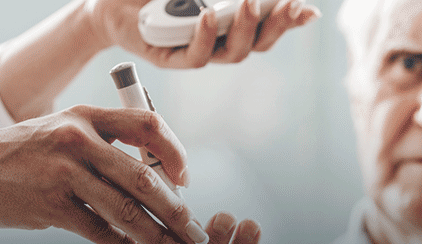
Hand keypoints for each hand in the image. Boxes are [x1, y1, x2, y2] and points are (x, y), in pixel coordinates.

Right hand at [0, 104, 206, 243]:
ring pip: (128, 211)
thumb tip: (153, 180)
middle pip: (146, 176)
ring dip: (161, 237)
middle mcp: (78, 139)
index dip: (176, 153)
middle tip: (197, 233)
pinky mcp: (50, 206)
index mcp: (85, 115)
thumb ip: (102, 147)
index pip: (148, 125)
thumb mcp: (59, 131)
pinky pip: (101, 231)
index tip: (187, 180)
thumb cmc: (15, 154)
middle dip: (179, 211)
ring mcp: (63, 173)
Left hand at [87, 0, 321, 67]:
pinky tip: (208, 16)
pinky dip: (204, 37)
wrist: (112, 1)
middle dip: (277, 26)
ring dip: (244, 29)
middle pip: (258, 43)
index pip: (268, 25)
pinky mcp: (169, 59)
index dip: (291, 21)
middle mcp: (218, 39)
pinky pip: (194, 56)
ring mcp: (196, 51)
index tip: (309, 11)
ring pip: (231, 54)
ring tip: (248, 2)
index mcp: (230, 21)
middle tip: (289, 5)